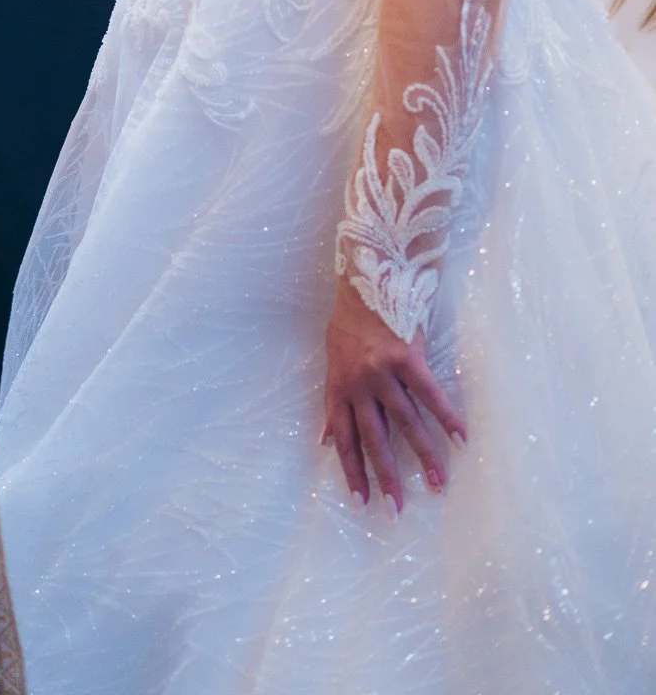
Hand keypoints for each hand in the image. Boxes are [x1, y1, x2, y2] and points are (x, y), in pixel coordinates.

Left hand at [322, 278, 465, 513]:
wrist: (367, 276)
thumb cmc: (352, 317)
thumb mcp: (333, 357)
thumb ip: (335, 398)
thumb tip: (325, 438)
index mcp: (339, 385)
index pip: (343, 437)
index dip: (352, 470)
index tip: (362, 501)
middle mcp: (358, 384)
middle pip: (373, 439)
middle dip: (385, 476)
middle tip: (397, 509)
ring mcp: (382, 371)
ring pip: (406, 423)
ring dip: (424, 456)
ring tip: (438, 483)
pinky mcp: (407, 357)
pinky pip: (430, 395)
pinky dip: (447, 418)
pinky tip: (460, 439)